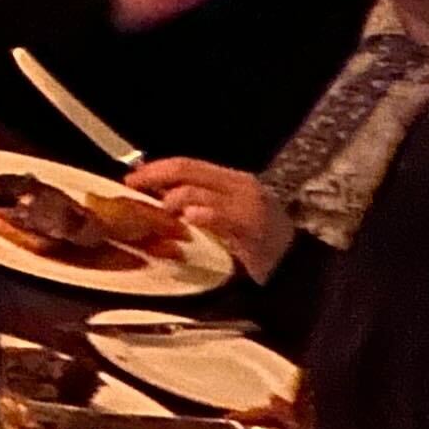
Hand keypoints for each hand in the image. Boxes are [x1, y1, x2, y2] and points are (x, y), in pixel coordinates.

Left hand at [128, 156, 295, 276]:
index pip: (187, 164)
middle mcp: (239, 184)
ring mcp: (246, 203)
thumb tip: (159, 194)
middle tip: (133, 187)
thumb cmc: (259, 242)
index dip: (156, 168)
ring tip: (161, 213)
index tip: (132, 177)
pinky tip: (188, 219)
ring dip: (171, 200)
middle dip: (154, 176)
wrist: (297, 264)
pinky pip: (218, 214)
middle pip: (187, 170)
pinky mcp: (251, 224)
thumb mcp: (225, 215)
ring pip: (196, 190)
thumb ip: (199, 202)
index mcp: (232, 180)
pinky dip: (199, 214)